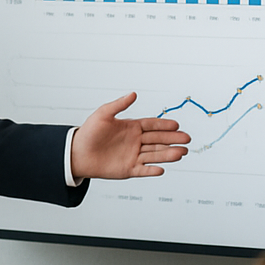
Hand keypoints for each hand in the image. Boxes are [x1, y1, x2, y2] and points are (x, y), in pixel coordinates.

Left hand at [71, 92, 189, 179]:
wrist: (77, 153)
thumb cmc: (88, 133)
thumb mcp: (103, 114)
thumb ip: (119, 105)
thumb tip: (133, 94)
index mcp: (131, 127)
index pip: (152, 125)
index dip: (164, 125)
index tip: (177, 125)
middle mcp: (135, 142)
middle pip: (158, 140)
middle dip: (173, 139)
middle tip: (187, 139)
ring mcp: (133, 156)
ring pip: (154, 155)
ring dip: (168, 154)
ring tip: (182, 153)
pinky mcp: (128, 170)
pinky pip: (143, 170)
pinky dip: (152, 170)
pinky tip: (162, 169)